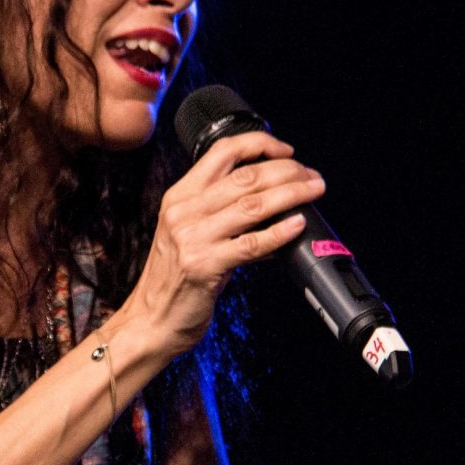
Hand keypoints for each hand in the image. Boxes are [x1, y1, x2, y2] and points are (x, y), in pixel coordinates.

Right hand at [126, 131, 324, 355]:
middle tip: (311, 176)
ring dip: (291, 195)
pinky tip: (297, 225)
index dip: (259, 144)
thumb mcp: (192, 235)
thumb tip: (273, 205)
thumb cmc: (175, 279)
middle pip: (244, 177)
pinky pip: (251, 244)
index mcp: (180, 197)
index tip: (286, 151)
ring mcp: (192, 238)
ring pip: (252, 205)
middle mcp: (183, 212)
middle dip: (286, 171)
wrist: (151, 319)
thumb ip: (224, 215)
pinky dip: (279, 233)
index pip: (222, 152)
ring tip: (313, 191)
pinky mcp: (204, 265)